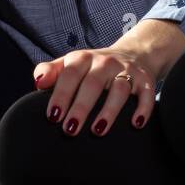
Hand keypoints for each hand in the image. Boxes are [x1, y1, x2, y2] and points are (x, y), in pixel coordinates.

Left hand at [33, 47, 156, 136]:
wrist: (134, 54)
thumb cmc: (93, 67)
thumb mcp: (71, 64)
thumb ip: (51, 71)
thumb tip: (38, 82)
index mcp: (83, 58)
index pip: (70, 74)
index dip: (61, 94)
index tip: (53, 116)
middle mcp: (106, 62)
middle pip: (93, 83)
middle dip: (81, 107)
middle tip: (70, 130)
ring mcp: (127, 71)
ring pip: (120, 89)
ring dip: (109, 110)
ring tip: (98, 131)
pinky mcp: (146, 80)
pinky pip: (146, 94)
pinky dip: (143, 108)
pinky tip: (136, 123)